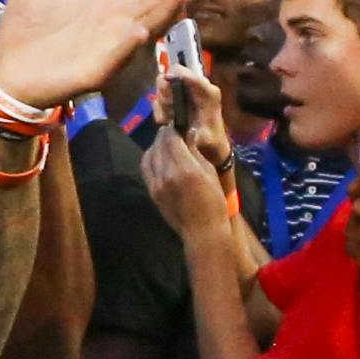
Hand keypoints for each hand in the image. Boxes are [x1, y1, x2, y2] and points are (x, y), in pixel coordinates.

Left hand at [139, 113, 233, 239]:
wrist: (202, 231)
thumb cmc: (214, 202)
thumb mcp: (210, 173)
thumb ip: (195, 152)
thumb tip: (188, 132)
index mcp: (185, 169)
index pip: (170, 138)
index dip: (173, 129)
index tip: (178, 126)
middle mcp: (166, 174)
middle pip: (158, 144)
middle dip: (164, 136)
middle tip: (173, 133)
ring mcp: (156, 184)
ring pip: (149, 154)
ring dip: (156, 146)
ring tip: (166, 145)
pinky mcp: (151, 191)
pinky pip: (145, 167)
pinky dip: (151, 158)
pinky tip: (159, 158)